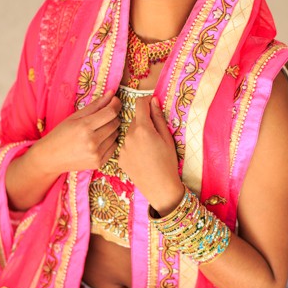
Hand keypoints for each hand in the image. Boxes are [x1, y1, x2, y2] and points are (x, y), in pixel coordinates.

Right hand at [32, 90, 120, 175]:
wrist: (51, 157)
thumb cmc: (60, 134)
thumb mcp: (74, 116)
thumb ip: (95, 105)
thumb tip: (112, 93)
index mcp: (84, 127)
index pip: (110, 113)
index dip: (116, 104)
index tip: (114, 100)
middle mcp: (92, 141)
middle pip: (115, 123)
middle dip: (112, 116)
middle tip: (103, 115)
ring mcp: (96, 154)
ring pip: (116, 135)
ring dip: (111, 129)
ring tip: (97, 130)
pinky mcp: (99, 163)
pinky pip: (114, 147)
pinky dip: (110, 142)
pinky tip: (98, 141)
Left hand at [118, 96, 183, 214]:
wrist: (160, 188)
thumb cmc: (168, 162)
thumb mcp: (167, 138)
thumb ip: (158, 117)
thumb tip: (153, 100)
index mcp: (142, 129)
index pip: (140, 104)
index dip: (147, 101)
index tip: (152, 104)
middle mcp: (129, 136)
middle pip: (135, 119)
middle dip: (144, 121)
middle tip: (155, 134)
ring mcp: (122, 148)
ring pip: (129, 133)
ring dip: (137, 134)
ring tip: (149, 148)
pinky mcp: (119, 158)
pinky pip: (126, 145)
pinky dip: (132, 146)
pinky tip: (142, 157)